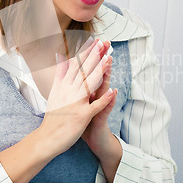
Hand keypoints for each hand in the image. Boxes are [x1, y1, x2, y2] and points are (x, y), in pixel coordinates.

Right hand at [35, 39, 115, 158]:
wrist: (47, 138)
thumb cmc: (53, 116)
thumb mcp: (55, 91)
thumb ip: (60, 74)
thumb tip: (60, 56)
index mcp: (63, 85)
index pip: (76, 64)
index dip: (86, 52)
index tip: (94, 40)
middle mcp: (68, 91)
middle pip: (83, 70)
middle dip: (94, 55)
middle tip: (104, 42)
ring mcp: (75, 103)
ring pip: (89, 84)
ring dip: (100, 71)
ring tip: (109, 60)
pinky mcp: (81, 116)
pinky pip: (95, 106)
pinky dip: (104, 98)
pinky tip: (113, 91)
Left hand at [82, 45, 122, 182]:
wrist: (95, 141)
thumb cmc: (83, 123)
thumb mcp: (78, 104)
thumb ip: (77, 88)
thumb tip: (68, 73)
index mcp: (87, 92)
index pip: (89, 71)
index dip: (90, 57)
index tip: (92, 41)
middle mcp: (95, 97)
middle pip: (98, 75)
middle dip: (100, 59)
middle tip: (104, 44)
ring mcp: (100, 106)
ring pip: (103, 88)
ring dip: (107, 75)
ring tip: (110, 62)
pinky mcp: (101, 118)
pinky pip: (105, 108)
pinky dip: (109, 100)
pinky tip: (114, 92)